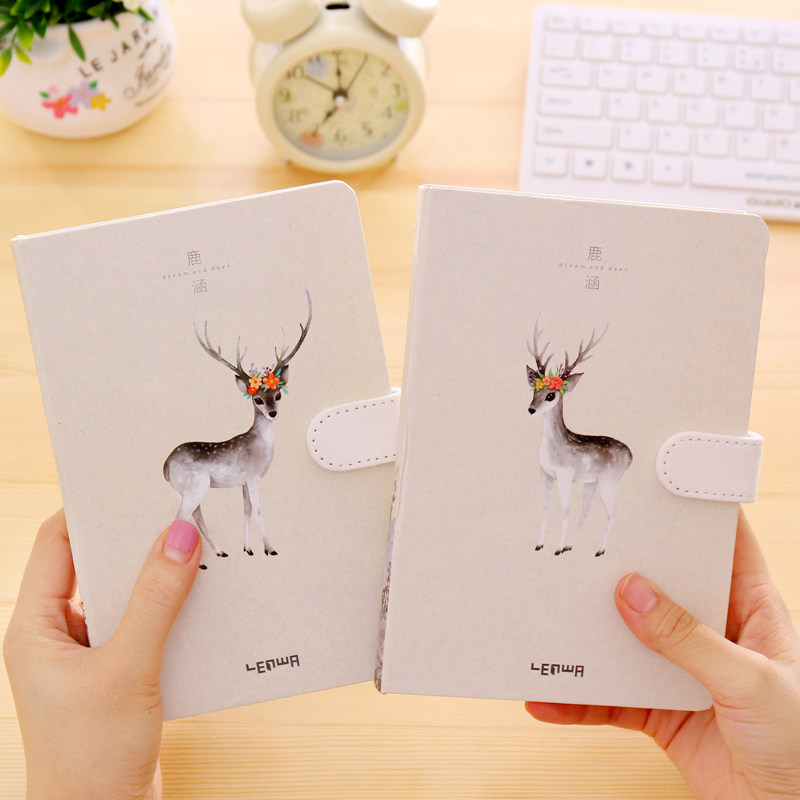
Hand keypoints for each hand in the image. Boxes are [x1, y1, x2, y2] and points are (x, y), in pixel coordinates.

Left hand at [3, 510, 200, 799]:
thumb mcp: (128, 668)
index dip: (90, 510)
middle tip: (175, 515)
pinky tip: (200, 603)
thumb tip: (177, 537)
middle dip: (134, 541)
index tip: (131, 486)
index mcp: (36, 628)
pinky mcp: (116, 672)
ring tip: (195, 554)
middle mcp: (58, 635)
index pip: (56, 544)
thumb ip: (156, 600)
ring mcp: (87, 654)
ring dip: (158, 577)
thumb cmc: (91, 759)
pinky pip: (144, 622)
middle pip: (95, 564)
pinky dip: (170, 608)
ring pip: (125, 594)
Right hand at [526, 509, 799, 798]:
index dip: (694, 513)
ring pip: (626, 641)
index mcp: (753, 611)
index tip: (654, 486)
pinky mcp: (659, 711)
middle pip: (661, 586)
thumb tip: (633, 593)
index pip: (724, 546)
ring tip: (551, 623)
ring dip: (588, 638)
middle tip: (582, 547)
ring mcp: (683, 671)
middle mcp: (715, 634)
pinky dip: (578, 699)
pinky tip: (552, 695)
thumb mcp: (751, 682)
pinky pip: (610, 698)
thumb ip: (689, 640)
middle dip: (622, 568)